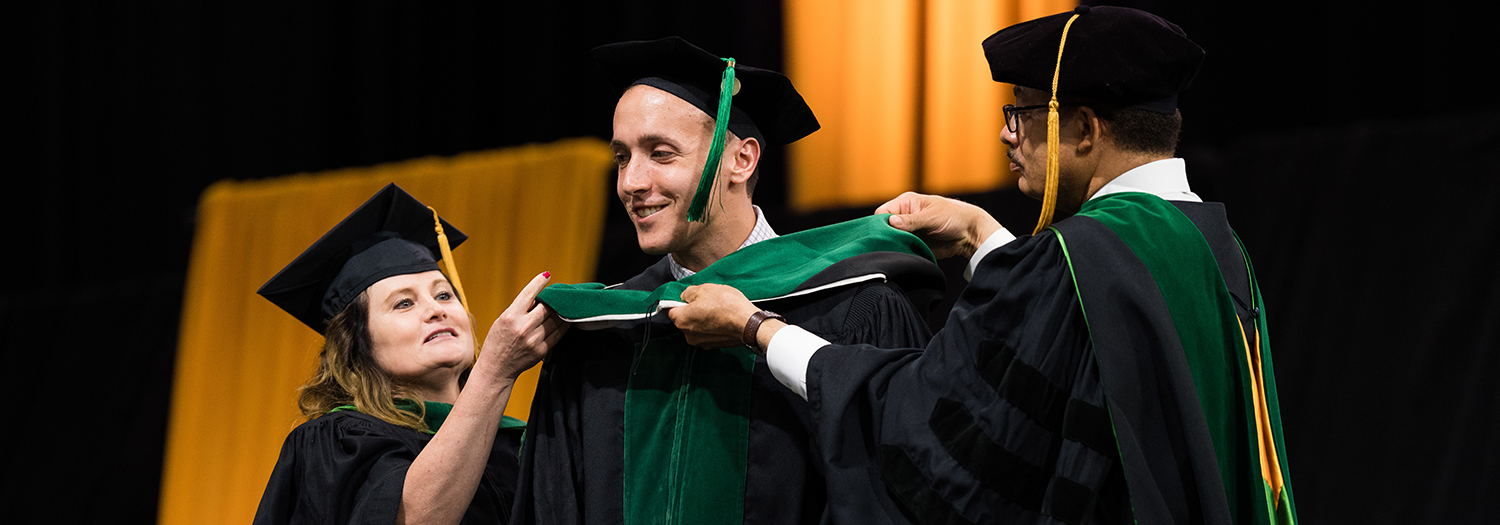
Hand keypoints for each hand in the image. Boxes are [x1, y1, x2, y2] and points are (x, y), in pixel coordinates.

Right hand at [479, 272, 569, 378]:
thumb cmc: (497, 342)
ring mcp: (534, 339)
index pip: (528, 294)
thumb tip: (539, 297)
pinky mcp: (542, 350)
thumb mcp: (502, 321)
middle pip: (547, 307)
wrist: (496, 369)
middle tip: (559, 294)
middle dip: (553, 299)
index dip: (539, 282)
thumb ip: (519, 309)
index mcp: (510, 316)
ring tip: (564, 305)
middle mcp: (523, 327)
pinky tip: (565, 319)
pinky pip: (558, 333)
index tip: (547, 275)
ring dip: (562, 311)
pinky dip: (563, 325)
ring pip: (556, 319)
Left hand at [668, 284, 761, 348]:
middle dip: (692, 310)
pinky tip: (722, 318)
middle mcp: (688, 335)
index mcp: (682, 320)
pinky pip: (707, 333)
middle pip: (684, 319)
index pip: (670, 309)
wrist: (749, 324)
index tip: (687, 297)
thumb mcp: (705, 288)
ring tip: (717, 309)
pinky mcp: (713, 346)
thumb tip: (685, 296)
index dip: (677, 301)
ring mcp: (701, 342)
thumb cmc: (727, 306)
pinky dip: (712, 326)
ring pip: (696, 327)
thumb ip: (688, 292)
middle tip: (706, 300)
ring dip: (703, 318)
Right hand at [875, 192, 1002, 259]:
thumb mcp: (932, 216)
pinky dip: (901, 253)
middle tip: (889, 245)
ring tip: (898, 251)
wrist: (970, 234)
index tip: (883, 235)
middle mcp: (904, 216)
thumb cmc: (954, 216)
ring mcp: (908, 231)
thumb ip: (911, 220)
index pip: (882, 212)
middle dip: (885, 236)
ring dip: (893, 246)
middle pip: (883, 227)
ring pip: (891, 239)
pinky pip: (901, 249)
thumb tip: (890, 222)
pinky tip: (902, 256)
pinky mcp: (914, 243)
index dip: (879, 224)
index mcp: (906, 203)